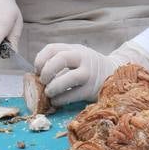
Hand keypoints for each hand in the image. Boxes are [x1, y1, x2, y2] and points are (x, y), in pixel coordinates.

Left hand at [33, 42, 148, 103]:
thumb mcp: (76, 58)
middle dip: (47, 71)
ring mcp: (89, 74)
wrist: (113, 74)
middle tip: (43, 81)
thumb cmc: (87, 68)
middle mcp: (82, 58)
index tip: (37, 70)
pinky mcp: (92, 89)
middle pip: (61, 58)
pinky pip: (73, 95)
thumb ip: (59, 62)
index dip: (40, 59)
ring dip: (54, 87)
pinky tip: (56, 101)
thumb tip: (35, 77)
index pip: (53, 48)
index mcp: (74, 49)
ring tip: (49, 92)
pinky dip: (61, 99)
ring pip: (69, 78)